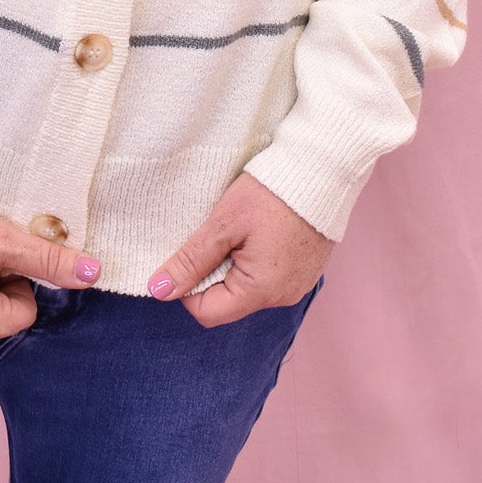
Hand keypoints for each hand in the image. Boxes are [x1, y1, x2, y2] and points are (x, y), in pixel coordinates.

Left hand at [146, 172, 332, 327]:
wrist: (323, 169)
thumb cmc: (271, 193)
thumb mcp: (223, 223)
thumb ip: (191, 260)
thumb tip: (159, 290)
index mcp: (261, 291)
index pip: (207, 313)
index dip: (188, 287)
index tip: (191, 253)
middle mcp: (283, 297)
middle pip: (228, 302)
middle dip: (212, 274)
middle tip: (218, 235)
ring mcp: (298, 285)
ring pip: (247, 288)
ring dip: (234, 265)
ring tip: (241, 229)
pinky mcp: (305, 271)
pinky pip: (269, 277)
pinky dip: (255, 260)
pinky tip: (259, 231)